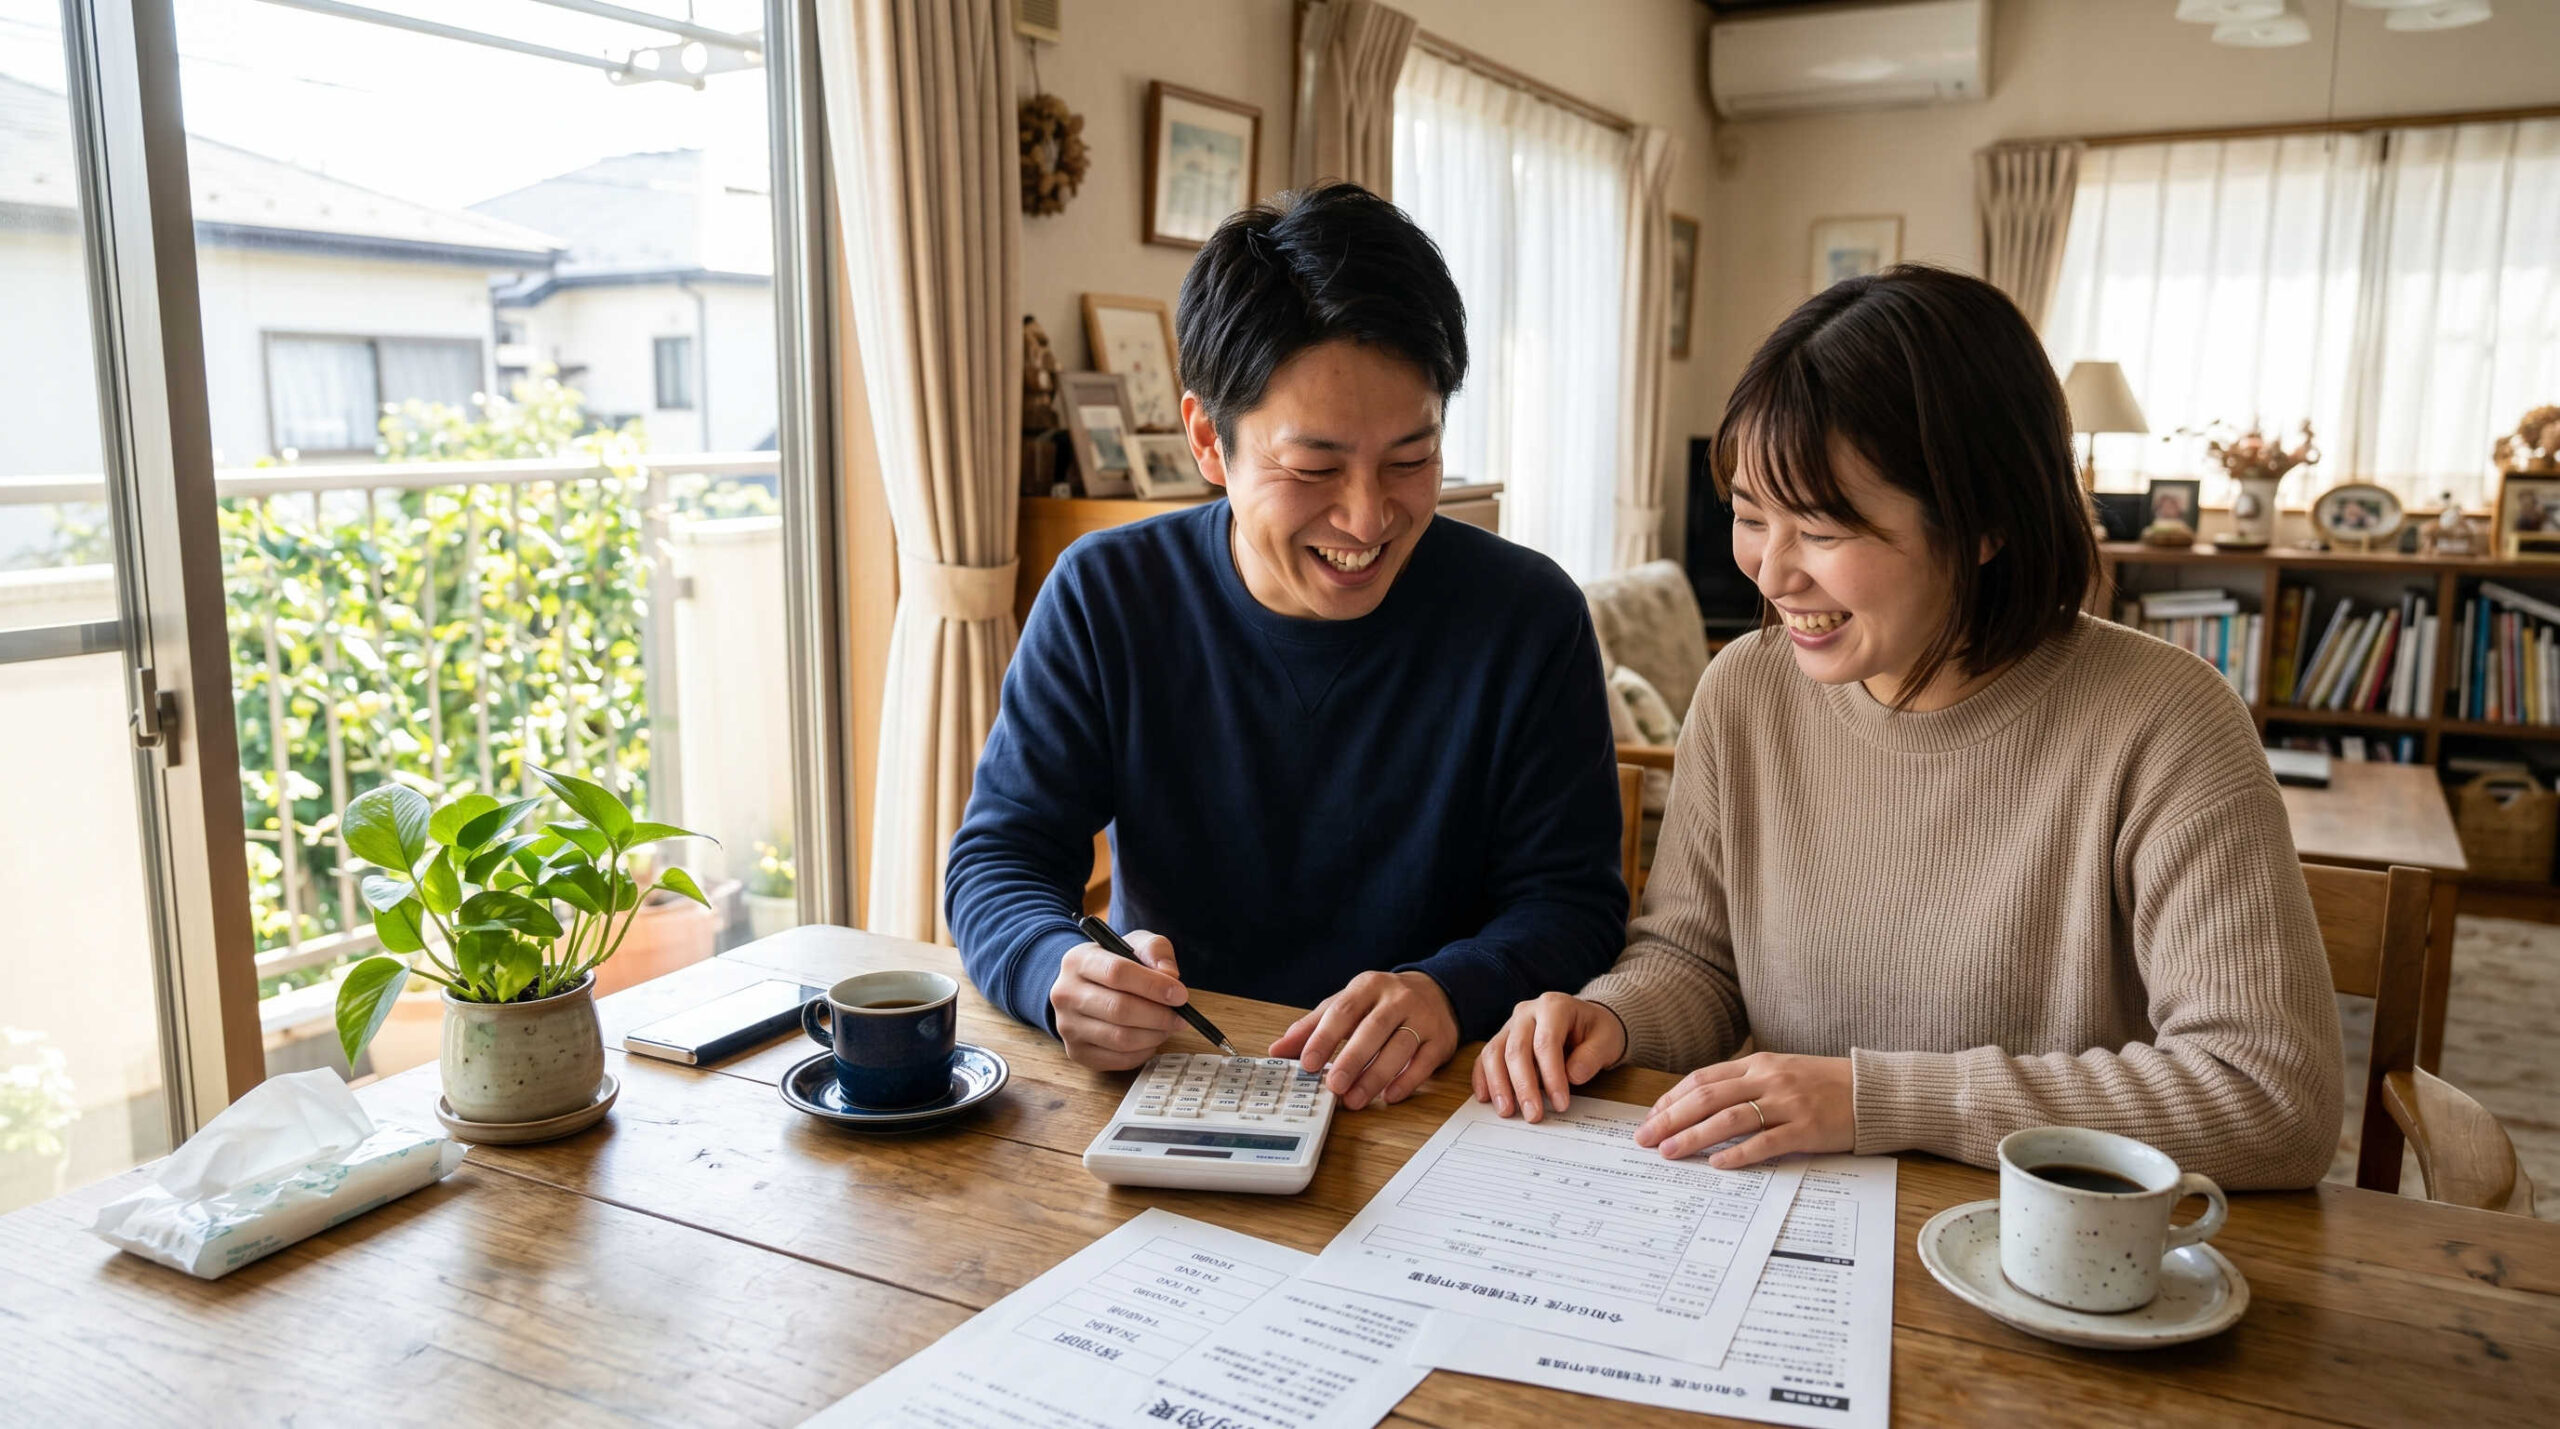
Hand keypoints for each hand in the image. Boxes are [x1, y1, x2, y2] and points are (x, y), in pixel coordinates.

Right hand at [1048, 931, 1187, 1071]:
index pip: (1117, 973)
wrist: (1083, 988)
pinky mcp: (1076, 1052)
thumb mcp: (1135, 945)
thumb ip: (1155, 950)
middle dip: (1158, 1015)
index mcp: (1078, 960)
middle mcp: (1065, 994)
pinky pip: (1118, 1059)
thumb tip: (1170, 976)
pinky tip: (1150, 1039)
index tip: (1180, 994)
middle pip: (1119, 1009)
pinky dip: (1143, 1052)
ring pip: (1120, 1038)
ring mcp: (1068, 1026)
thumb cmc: (1114, 965)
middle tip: (1180, 1017)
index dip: (1153, 986)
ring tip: (1168, 1027)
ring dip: (1154, 1035)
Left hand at [1268, 971, 1457, 1109]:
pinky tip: (1389, 1096)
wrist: (1437, 992)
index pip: (1343, 1010)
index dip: (1324, 1037)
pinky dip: (1406, 1081)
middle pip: (1373, 1029)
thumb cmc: (1383, 1003)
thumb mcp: (1348, 1004)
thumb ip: (1313, 1026)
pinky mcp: (1440, 1040)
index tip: (1307, 1063)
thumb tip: (1277, 1050)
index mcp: (1368, 986)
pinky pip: (1424, 1063)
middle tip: (1333, 1086)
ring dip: (1375, 1076)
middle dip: (1352, 1060)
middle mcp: (1397, 999)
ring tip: (1354, 1099)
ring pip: (1399, 1048)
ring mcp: (1422, 1018)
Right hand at [1471, 993, 1624, 1121]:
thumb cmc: (1596, 1031)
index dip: (1551, 1076)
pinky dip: (1483, 1077)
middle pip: (1516, 1049)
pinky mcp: (1502, 1038)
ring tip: (1507, 1111)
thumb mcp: (1607, 1041)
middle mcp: (1527, 1012)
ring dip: (1498, 1084)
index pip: (1546, 1043)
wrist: (1586, 1022)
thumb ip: (1592, 1057)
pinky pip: (1485, 1056)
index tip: (1560, 1104)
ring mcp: (1511, 1024)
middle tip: (1533, 1115)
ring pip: (1494, 1052)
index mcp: (1554, 1006)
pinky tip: (1486, 1098)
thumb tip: (1572, 1076)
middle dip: (1523, 1086)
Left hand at [1633, 1051, 1853, 1167]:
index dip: (1672, 1099)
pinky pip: (1765, 1142)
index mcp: (1758, 1064)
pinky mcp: (1807, 1129)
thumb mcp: (1782, 1073)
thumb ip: (1746, 1084)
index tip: (1650, 1118)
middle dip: (1670, 1118)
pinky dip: (1738, 1154)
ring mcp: (1787, 1104)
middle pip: (1707, 1098)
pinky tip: (1717, 1164)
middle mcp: (1768, 1080)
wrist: (1874, 1091)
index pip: (1703, 1079)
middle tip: (1645, 1138)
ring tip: (1669, 1152)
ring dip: (1693, 1136)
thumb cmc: (1824, 1085)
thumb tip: (1702, 1104)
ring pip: (1728, 1119)